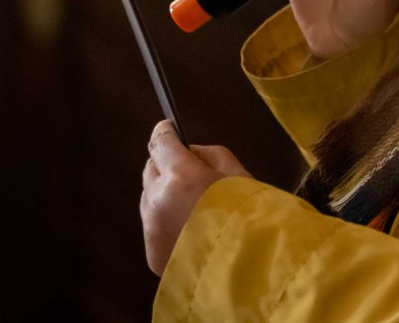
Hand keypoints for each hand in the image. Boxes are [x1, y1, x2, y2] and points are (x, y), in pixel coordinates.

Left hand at [141, 120, 250, 276]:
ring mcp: (150, 227)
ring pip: (150, 198)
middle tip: (189, 174)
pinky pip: (153, 225)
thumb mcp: (238, 173)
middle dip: (166, 166)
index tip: (170, 129)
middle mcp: (157, 199)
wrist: (247, 269)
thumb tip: (189, 152)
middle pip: (151, 169)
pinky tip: (189, 229)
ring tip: (192, 208)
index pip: (160, 141)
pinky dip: (166, 221)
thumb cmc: (248, 215)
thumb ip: (210, 155)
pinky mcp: (151, 251)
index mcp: (181, 174)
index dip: (165, 132)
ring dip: (164, 194)